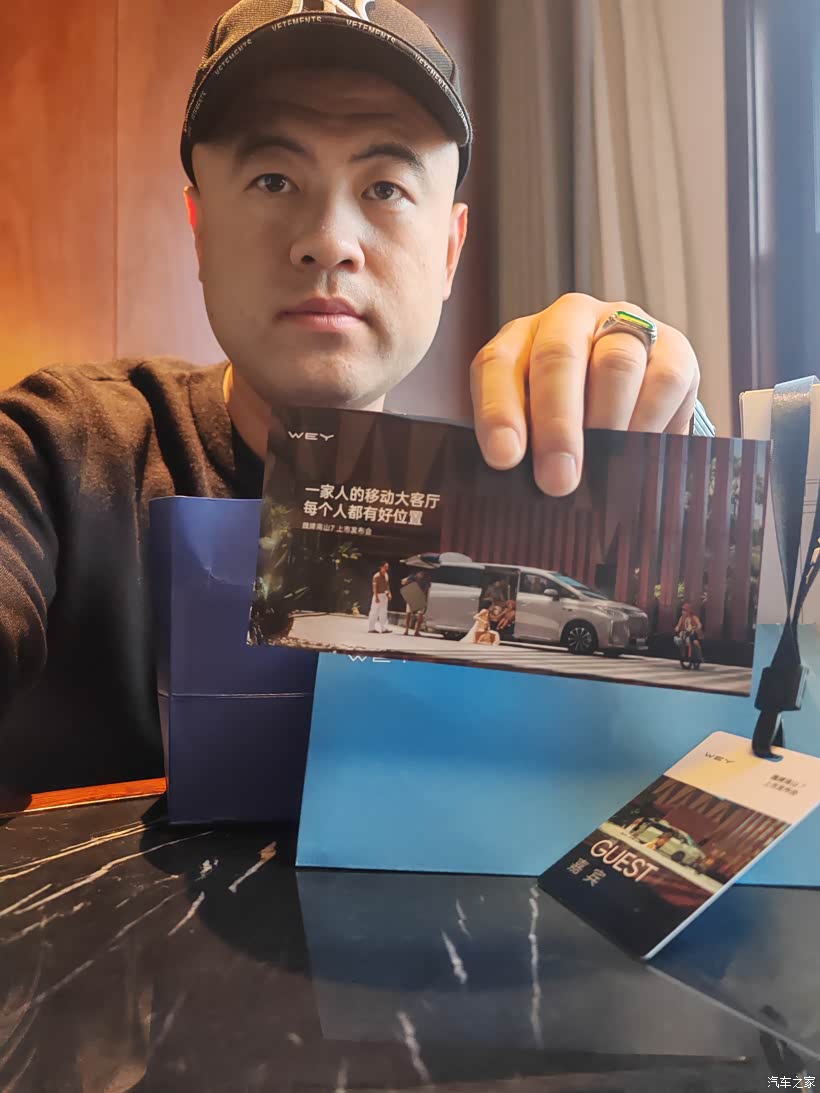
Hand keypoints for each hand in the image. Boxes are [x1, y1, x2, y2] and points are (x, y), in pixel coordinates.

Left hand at [470, 293, 699, 496]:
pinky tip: (638, 452)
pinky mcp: (672, 348)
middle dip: (557, 425)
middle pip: (559, 357)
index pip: (498, 363)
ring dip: (606, 425)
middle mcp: (570, 319)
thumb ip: (520, 442)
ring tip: (602, 472)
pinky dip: (649, 422)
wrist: (630, 400)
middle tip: (558, 480)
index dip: (499, 411)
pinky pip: (664, 379)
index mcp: (520, 337)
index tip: (504, 458)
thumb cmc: (564, 419)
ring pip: (616, 364)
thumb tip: (518, 475)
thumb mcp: (530, 425)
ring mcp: (623, 326)